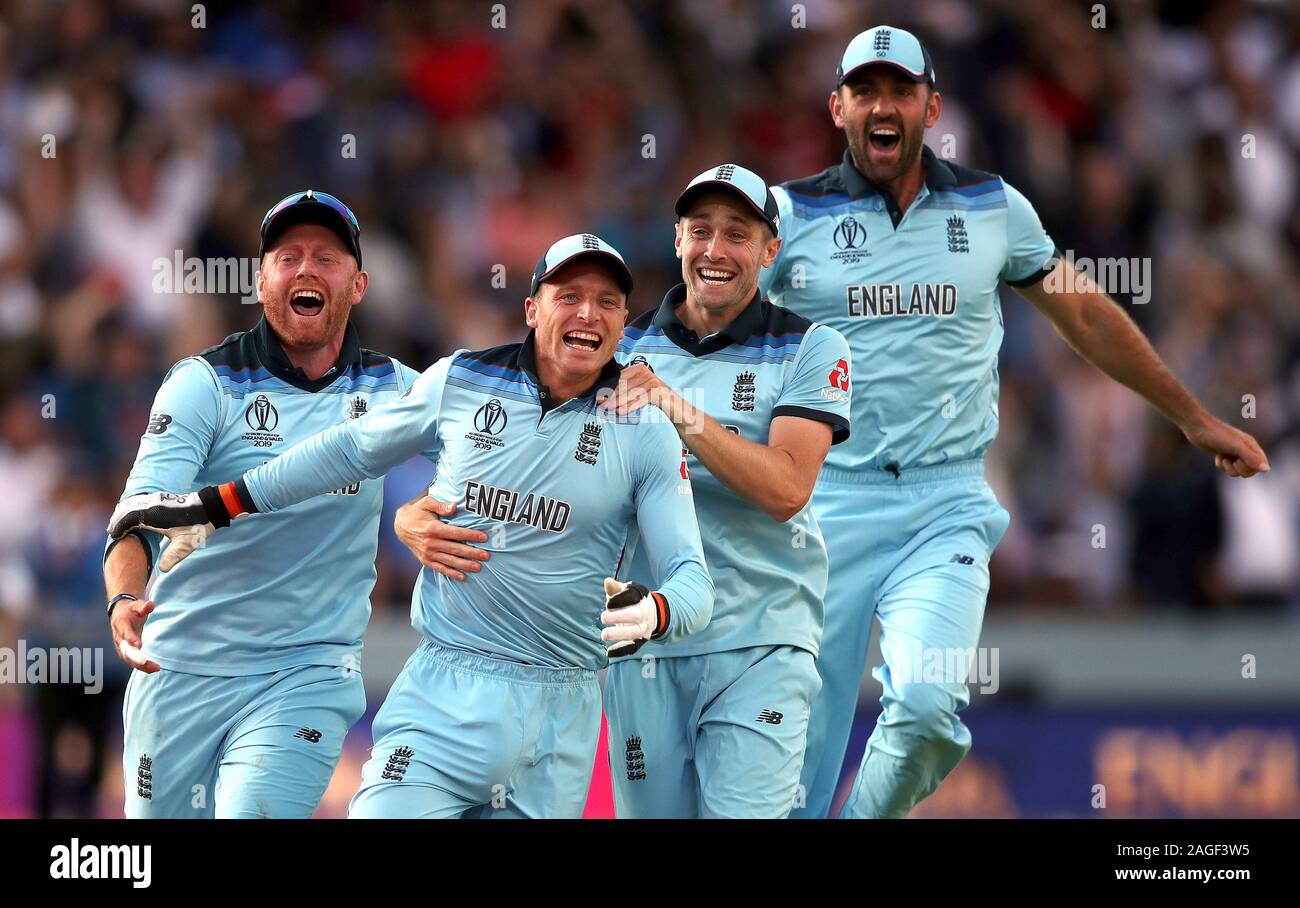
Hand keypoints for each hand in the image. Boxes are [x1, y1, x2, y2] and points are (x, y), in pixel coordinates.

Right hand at [107, 487, 238, 570]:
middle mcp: (153, 504)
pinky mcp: (164, 498)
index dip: (120, 527)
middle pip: (128, 509)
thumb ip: (173, 557)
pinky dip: (133, 506)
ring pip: (134, 503)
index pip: (129, 519)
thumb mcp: (186, 545)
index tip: (114, 536)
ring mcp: (158, 499)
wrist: (211, 507)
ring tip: (118, 521)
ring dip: (125, 511)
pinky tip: (134, 512)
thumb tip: (162, 570)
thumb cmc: (198, 526)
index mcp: (154, 515)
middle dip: (118, 519)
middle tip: (110, 529)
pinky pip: (142, 500)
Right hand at [109, 597, 160, 672]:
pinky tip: (153, 669)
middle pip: (125, 650)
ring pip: (128, 659)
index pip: (125, 633)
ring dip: (140, 665)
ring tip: (155, 668)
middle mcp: (119, 638)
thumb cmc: (131, 611)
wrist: (121, 615)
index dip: (131, 638)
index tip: (139, 644)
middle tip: (146, 662)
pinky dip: (142, 667)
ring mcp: (121, 647)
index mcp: (121, 624)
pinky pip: (132, 662)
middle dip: (135, 657)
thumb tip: (150, 604)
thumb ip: (143, 606)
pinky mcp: (126, 653)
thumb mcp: (137, 605)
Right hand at [395, 497, 488, 580]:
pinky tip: (463, 577)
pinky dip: (451, 573)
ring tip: (479, 567)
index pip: (455, 533)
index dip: (470, 535)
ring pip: (450, 561)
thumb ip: (440, 505)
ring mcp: (428, 554)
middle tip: (486, 555)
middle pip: (455, 549)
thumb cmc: (418, 512)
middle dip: (472, 553)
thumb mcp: (426, 503)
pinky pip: (440, 568)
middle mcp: (430, 543)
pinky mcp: (426, 560)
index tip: (484, 537)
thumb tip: (454, 507)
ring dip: (465, 565)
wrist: (401, 526)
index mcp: (432, 528)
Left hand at [599, 365, 681, 421]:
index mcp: (639, 369)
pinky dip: (630, 406)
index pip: (620, 378)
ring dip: (618, 401)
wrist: (677, 408)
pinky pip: (641, 399)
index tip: (598, 397)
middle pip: (624, 385)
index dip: (608, 388)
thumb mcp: (638, 392)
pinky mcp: (658, 391)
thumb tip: (605, 397)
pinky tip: (621, 411)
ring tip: (607, 409)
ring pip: (631, 393)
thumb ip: (625, 391)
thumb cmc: (654, 400)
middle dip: (611, 396)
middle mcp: (646, 372)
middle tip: (601, 404)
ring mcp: (653, 381)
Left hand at [601, 577, 667, 657]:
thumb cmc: (634, 600)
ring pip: (635, 632)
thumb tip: (607, 581)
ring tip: (603, 634)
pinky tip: (608, 652)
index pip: (632, 597)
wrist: (654, 614)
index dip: (620, 600)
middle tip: (603, 617)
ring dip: (619, 634)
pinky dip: (621, 651)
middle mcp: (645, 613)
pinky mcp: (641, 641)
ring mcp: (644, 628)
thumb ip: (616, 588)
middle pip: (635, 615)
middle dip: (619, 617)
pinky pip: (633, 647)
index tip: (608, 603)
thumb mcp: (627, 591)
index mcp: (642, 598)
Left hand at [1183, 415, 1268, 477]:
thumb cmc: (1218, 435)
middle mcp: (1245, 449)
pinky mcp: (1223, 454)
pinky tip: (1217, 456)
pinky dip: (1221, 465)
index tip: (1240, 461)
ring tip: (1223, 458)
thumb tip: (1266, 470)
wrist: (1197, 427)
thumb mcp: (1236, 447)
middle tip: (1231, 461)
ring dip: (1228, 468)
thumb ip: (1251, 458)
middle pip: (1249, 471)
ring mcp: (1234, 452)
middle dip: (1239, 470)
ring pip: (1237, 471)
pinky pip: (1226, 468)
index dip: (1252, 469)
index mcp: (1252, 446)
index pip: (1261, 466)